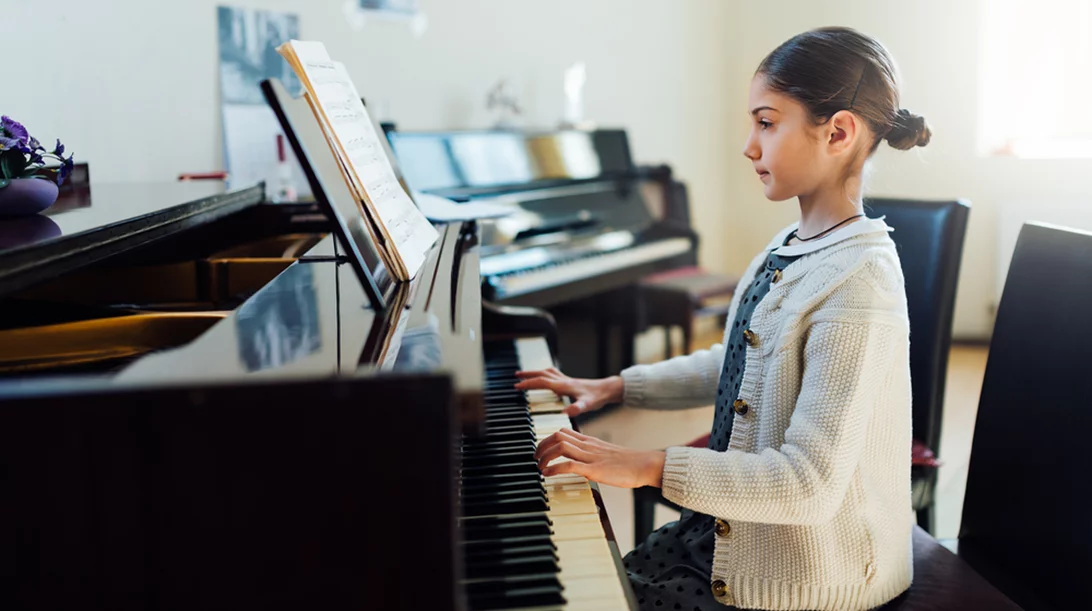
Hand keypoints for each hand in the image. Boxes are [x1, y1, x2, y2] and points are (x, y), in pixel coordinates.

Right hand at [514, 369, 622, 416]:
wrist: (608, 389)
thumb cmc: (598, 397)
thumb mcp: (587, 405)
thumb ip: (576, 408)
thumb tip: (565, 413)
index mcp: (564, 386)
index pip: (542, 382)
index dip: (528, 383)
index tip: (517, 386)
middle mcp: (563, 381)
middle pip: (541, 374)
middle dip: (527, 375)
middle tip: (515, 376)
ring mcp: (566, 380)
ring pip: (547, 372)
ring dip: (535, 372)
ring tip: (524, 374)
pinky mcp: (569, 382)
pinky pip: (553, 375)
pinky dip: (544, 375)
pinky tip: (544, 380)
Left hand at [534, 428, 665, 488]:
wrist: (645, 464)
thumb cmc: (628, 463)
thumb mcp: (605, 455)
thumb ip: (590, 456)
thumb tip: (577, 464)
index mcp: (590, 441)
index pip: (563, 431)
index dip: (547, 439)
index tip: (541, 450)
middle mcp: (588, 445)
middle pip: (557, 435)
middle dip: (541, 445)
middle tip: (536, 458)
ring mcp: (591, 456)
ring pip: (560, 446)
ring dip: (545, 456)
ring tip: (539, 466)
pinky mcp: (594, 469)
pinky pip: (569, 465)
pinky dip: (554, 469)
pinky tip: (547, 474)